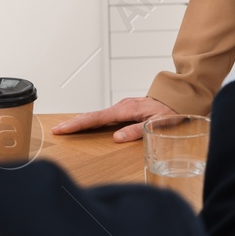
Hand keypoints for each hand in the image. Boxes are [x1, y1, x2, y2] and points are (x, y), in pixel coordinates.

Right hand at [53, 96, 176, 142]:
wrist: (178, 98)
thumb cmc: (169, 110)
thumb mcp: (156, 123)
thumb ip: (137, 130)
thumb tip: (116, 138)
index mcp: (125, 109)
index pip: (96, 118)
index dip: (78, 124)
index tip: (63, 128)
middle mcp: (121, 106)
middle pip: (92, 115)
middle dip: (74, 122)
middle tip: (57, 130)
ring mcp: (122, 107)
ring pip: (97, 115)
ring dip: (81, 121)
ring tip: (66, 128)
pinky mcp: (124, 109)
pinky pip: (104, 115)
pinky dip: (92, 120)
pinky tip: (86, 125)